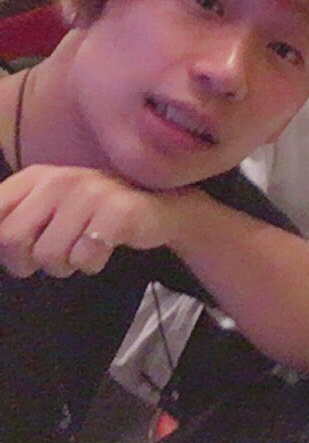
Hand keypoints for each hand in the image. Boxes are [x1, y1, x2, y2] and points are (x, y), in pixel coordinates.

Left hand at [0, 165, 180, 276]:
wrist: (159, 206)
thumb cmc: (93, 214)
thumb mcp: (48, 209)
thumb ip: (13, 221)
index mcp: (36, 177)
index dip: (3, 244)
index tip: (26, 246)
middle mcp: (60, 179)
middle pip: (10, 240)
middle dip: (28, 260)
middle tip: (54, 253)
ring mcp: (91, 193)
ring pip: (48, 256)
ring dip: (65, 265)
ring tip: (82, 249)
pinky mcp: (119, 212)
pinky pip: (84, 259)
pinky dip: (92, 264)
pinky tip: (104, 248)